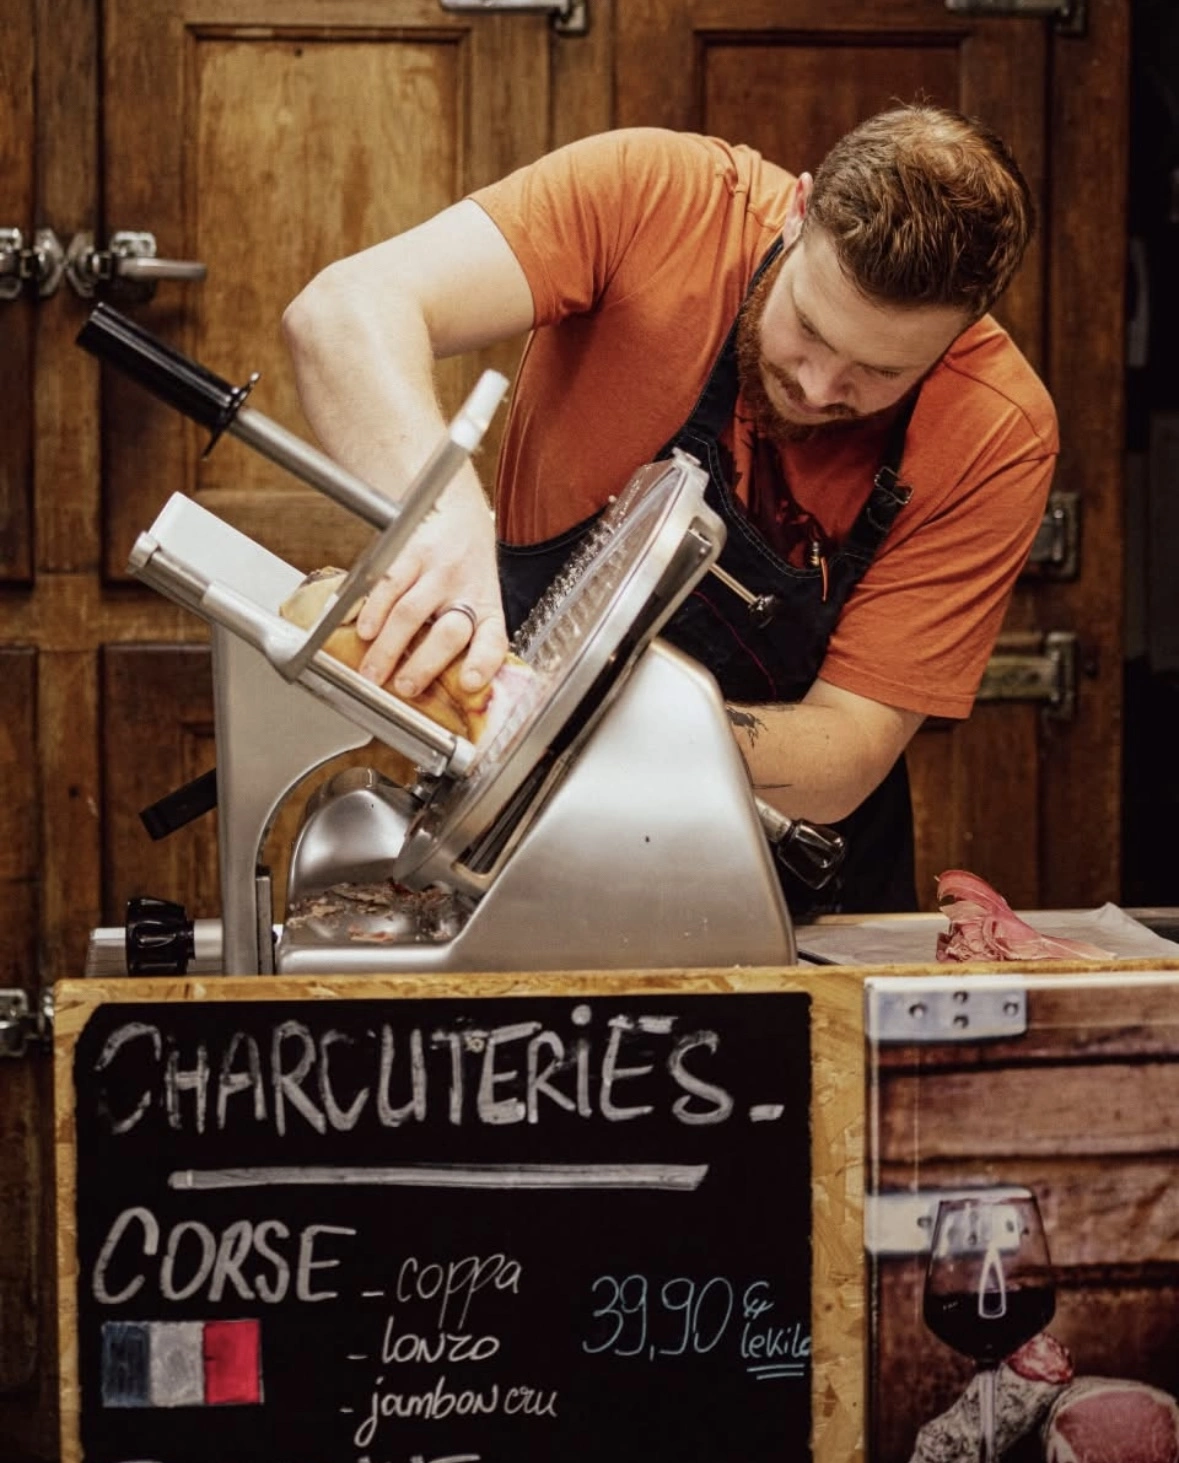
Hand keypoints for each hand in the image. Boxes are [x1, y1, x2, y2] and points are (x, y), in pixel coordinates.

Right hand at [354, 468, 507, 697]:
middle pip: (447, 633)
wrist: (459, 512)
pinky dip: (373, 611)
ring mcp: (439, 571)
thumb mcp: (480, 601)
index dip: (482, 663)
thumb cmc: (468, 570)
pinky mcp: (412, 553)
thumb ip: (464, 638)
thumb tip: (442, 690)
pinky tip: (365, 631)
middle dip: (422, 665)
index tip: (468, 683)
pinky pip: (389, 585)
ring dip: (388, 648)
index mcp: (488, 610)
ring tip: (372, 672)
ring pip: (410, 614)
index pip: (493, 641)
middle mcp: (466, 591)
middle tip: (403, 688)